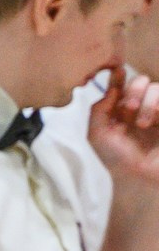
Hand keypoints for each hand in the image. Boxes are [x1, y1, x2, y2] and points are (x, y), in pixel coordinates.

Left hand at [88, 66, 158, 184]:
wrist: (141, 179)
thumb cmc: (118, 160)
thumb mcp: (98, 135)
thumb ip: (99, 110)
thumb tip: (111, 89)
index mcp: (121, 111)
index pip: (121, 85)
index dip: (119, 76)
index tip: (117, 71)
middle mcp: (142, 108)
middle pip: (142, 82)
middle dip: (134, 91)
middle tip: (128, 109)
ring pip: (158, 89)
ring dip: (149, 103)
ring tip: (143, 124)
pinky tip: (156, 121)